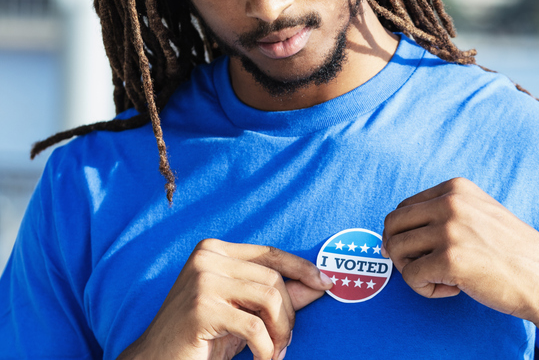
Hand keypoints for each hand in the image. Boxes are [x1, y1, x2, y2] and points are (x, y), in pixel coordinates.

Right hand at [117, 239, 332, 359]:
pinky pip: (254, 326)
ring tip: (276, 351)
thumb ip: (277, 295)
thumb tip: (318, 284)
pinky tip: (262, 359)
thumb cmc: (202, 336)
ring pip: (269, 298)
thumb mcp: (243, 310)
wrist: (155, 359)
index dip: (301, 267)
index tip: (324, 283)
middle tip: (286, 341)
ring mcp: (202, 280)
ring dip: (281, 331)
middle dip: (289, 313)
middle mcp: (206, 258)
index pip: (269, 254)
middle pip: (273, 278)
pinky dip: (266, 348)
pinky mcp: (202, 308)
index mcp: (214, 250)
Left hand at [382, 177, 538, 318]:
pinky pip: (411, 276)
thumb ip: (442, 215)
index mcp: (456, 188)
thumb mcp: (478, 214)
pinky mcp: (450, 259)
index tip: (421, 250)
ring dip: (412, 271)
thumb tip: (393, 233)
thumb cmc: (512, 252)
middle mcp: (450, 203)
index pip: (403, 207)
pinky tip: (450, 289)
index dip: (405, 233)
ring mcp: (449, 230)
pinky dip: (424, 289)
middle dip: (398, 250)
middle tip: (419, 267)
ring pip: (397, 250)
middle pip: (392, 225)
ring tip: (440, 278)